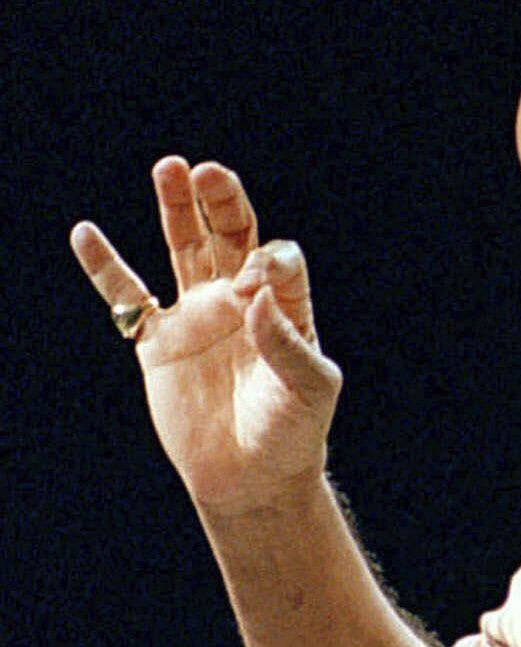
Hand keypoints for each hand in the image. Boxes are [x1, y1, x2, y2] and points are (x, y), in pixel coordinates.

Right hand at [72, 157, 341, 514]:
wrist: (253, 479)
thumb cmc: (293, 434)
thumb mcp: (308, 390)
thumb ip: (288, 343)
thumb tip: (258, 294)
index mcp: (286, 308)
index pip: (277, 261)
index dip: (267, 260)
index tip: (257, 279)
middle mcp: (241, 303)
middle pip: (230, 236)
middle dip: (220, 202)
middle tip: (205, 170)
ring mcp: (198, 318)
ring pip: (183, 249)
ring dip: (176, 210)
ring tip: (169, 167)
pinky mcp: (160, 343)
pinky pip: (128, 298)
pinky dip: (106, 267)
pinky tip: (86, 233)